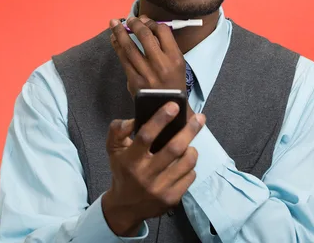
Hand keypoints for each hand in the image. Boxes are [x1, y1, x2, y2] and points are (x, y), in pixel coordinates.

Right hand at [102, 102, 205, 235]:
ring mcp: (160, 189)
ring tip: (189, 144)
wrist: (125, 207)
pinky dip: (190, 166)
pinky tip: (184, 163)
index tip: (174, 106)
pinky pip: (190, 177)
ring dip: (192, 149)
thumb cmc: (123, 171)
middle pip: (174, 148)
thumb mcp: (113, 150)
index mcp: (130, 160)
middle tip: (200, 118)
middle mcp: (145, 175)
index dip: (160, 119)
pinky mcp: (171, 199)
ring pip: (186, 162)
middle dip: (189, 130)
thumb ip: (118, 130)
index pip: (146, 136)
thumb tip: (133, 119)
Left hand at [109, 16, 185, 96]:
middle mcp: (161, 65)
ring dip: (119, 32)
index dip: (151, 22)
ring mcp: (146, 74)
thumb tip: (146, 26)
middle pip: (144, 36)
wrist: (168, 108)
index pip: (162, 31)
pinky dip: (117, 46)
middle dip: (135, 23)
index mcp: (175, 58)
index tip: (145, 20)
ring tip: (114, 22)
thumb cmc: (173, 83)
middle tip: (129, 18)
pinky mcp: (134, 82)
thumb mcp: (178, 64)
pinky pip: (123, 59)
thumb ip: (165, 46)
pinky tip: (114, 39)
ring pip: (129, 47)